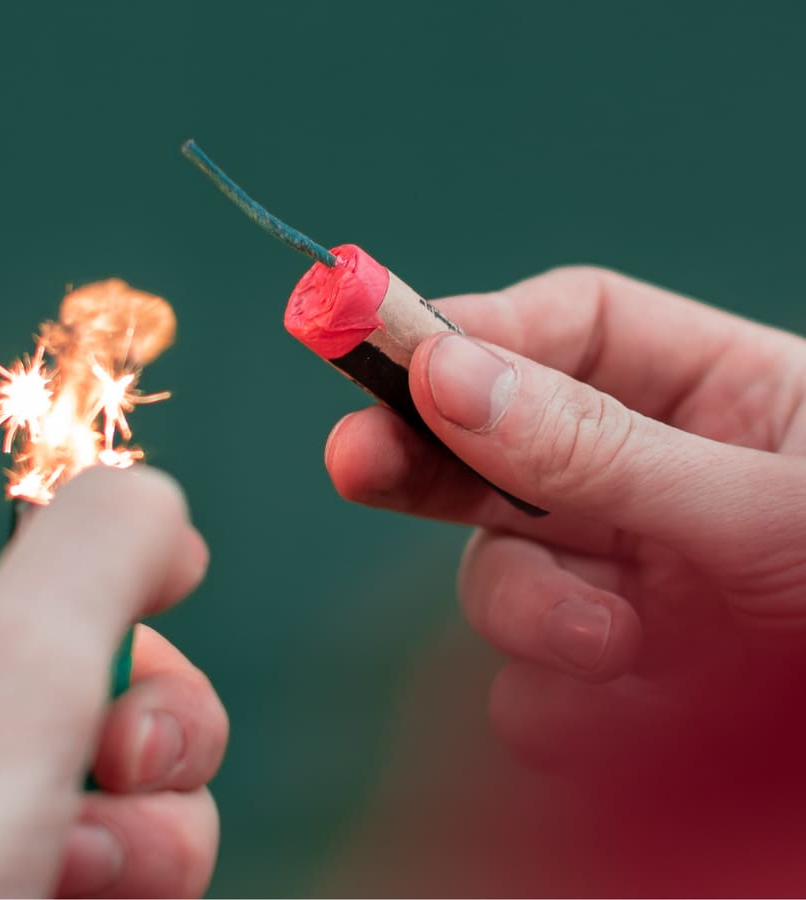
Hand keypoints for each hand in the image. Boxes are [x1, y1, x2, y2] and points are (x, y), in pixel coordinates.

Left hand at [0, 467, 226, 897]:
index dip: (148, 692)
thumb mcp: (6, 676)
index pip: (86, 640)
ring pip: (135, 844)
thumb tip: (162, 504)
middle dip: (150, 803)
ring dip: (142, 874)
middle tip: (87, 845)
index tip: (132, 750)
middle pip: (123, 748)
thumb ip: (96, 553)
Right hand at [326, 266, 805, 779]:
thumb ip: (596, 447)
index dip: (467, 331)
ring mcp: (624, 583)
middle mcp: (651, 482)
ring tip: (619, 648)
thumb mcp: (759, 504)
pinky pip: (527, 683)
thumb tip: (444, 375)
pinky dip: (560, 702)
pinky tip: (629, 709)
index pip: (564, 329)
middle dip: (425, 461)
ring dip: (534, 614)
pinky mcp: (610, 682)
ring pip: (499, 574)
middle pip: (494, 444)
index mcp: (713, 397)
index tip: (379, 345)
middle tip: (353, 464)